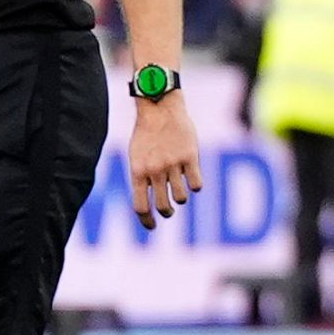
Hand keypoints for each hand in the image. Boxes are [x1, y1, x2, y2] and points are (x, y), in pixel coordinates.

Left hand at [128, 95, 205, 229]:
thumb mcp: (137, 156)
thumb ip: (143, 178)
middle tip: (169, 210)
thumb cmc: (147, 133)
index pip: (141, 206)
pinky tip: (192, 177)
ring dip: (181, 198)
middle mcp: (155, 170)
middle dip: (167, 212)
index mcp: (138, 171)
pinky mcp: (190, 157)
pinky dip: (195, 185)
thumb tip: (149, 203)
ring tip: (180, 189)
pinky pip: (196, 185)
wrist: (160, 107)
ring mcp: (173, 164)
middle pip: (163, 206)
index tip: (152, 227)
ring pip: (181, 198)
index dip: (147, 221)